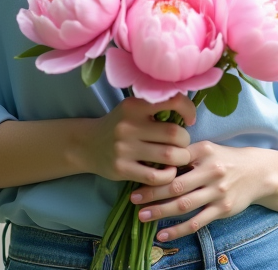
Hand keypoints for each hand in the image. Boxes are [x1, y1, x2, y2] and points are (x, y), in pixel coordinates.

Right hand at [82, 94, 196, 185]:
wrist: (87, 144)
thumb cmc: (119, 125)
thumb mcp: (133, 109)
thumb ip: (156, 108)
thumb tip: (189, 113)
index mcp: (134, 105)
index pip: (171, 101)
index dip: (188, 109)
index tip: (189, 120)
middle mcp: (128, 125)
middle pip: (174, 134)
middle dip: (186, 141)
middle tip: (182, 144)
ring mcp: (124, 148)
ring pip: (169, 156)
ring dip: (181, 159)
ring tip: (178, 158)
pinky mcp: (122, 169)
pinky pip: (157, 176)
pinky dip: (169, 175)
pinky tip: (168, 171)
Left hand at [129, 142, 277, 240]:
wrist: (257, 172)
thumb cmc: (225, 159)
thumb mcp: (207, 149)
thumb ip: (185, 154)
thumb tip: (154, 161)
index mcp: (204, 152)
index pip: (174, 161)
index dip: (155, 170)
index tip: (136, 176)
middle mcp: (211, 172)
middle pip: (176, 185)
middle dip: (153, 193)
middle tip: (134, 199)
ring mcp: (217, 192)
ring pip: (184, 205)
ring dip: (161, 212)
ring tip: (142, 216)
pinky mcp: (222, 209)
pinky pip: (197, 222)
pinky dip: (178, 230)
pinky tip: (162, 234)